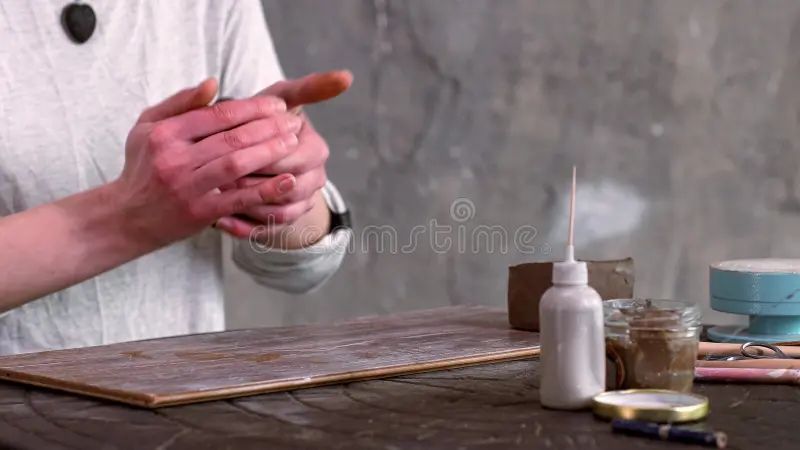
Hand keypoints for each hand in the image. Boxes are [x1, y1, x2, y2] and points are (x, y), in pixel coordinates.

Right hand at [111, 78, 302, 246]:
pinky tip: (288, 181)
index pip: (218, 114)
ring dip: (270, 152)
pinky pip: (239, 199)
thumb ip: (180, 103)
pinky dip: (265, 190)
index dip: (253, 108)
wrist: (127, 218)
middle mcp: (175, 159)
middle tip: (295, 121)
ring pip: (237, 165)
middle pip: (232, 138)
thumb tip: (213, 83)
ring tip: (294, 142)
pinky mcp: (200, 213)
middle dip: (269, 128)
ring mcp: (188, 188)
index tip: (278, 104)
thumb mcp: (148, 127)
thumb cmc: (143, 167)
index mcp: (165, 134)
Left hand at [214, 71, 351, 242]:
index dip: (263, 154)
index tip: (231, 148)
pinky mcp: (284, 222)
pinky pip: (268, 231)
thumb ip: (308, 87)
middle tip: (220, 176)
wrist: (260, 154)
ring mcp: (302, 203)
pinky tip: (221, 221)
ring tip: (219, 197)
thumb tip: (347, 76)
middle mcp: (316, 178)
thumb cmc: (265, 120)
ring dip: (250, 206)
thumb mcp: (284, 99)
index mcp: (317, 149)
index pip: (294, 156)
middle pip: (289, 187)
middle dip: (254, 180)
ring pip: (281, 212)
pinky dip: (245, 228)